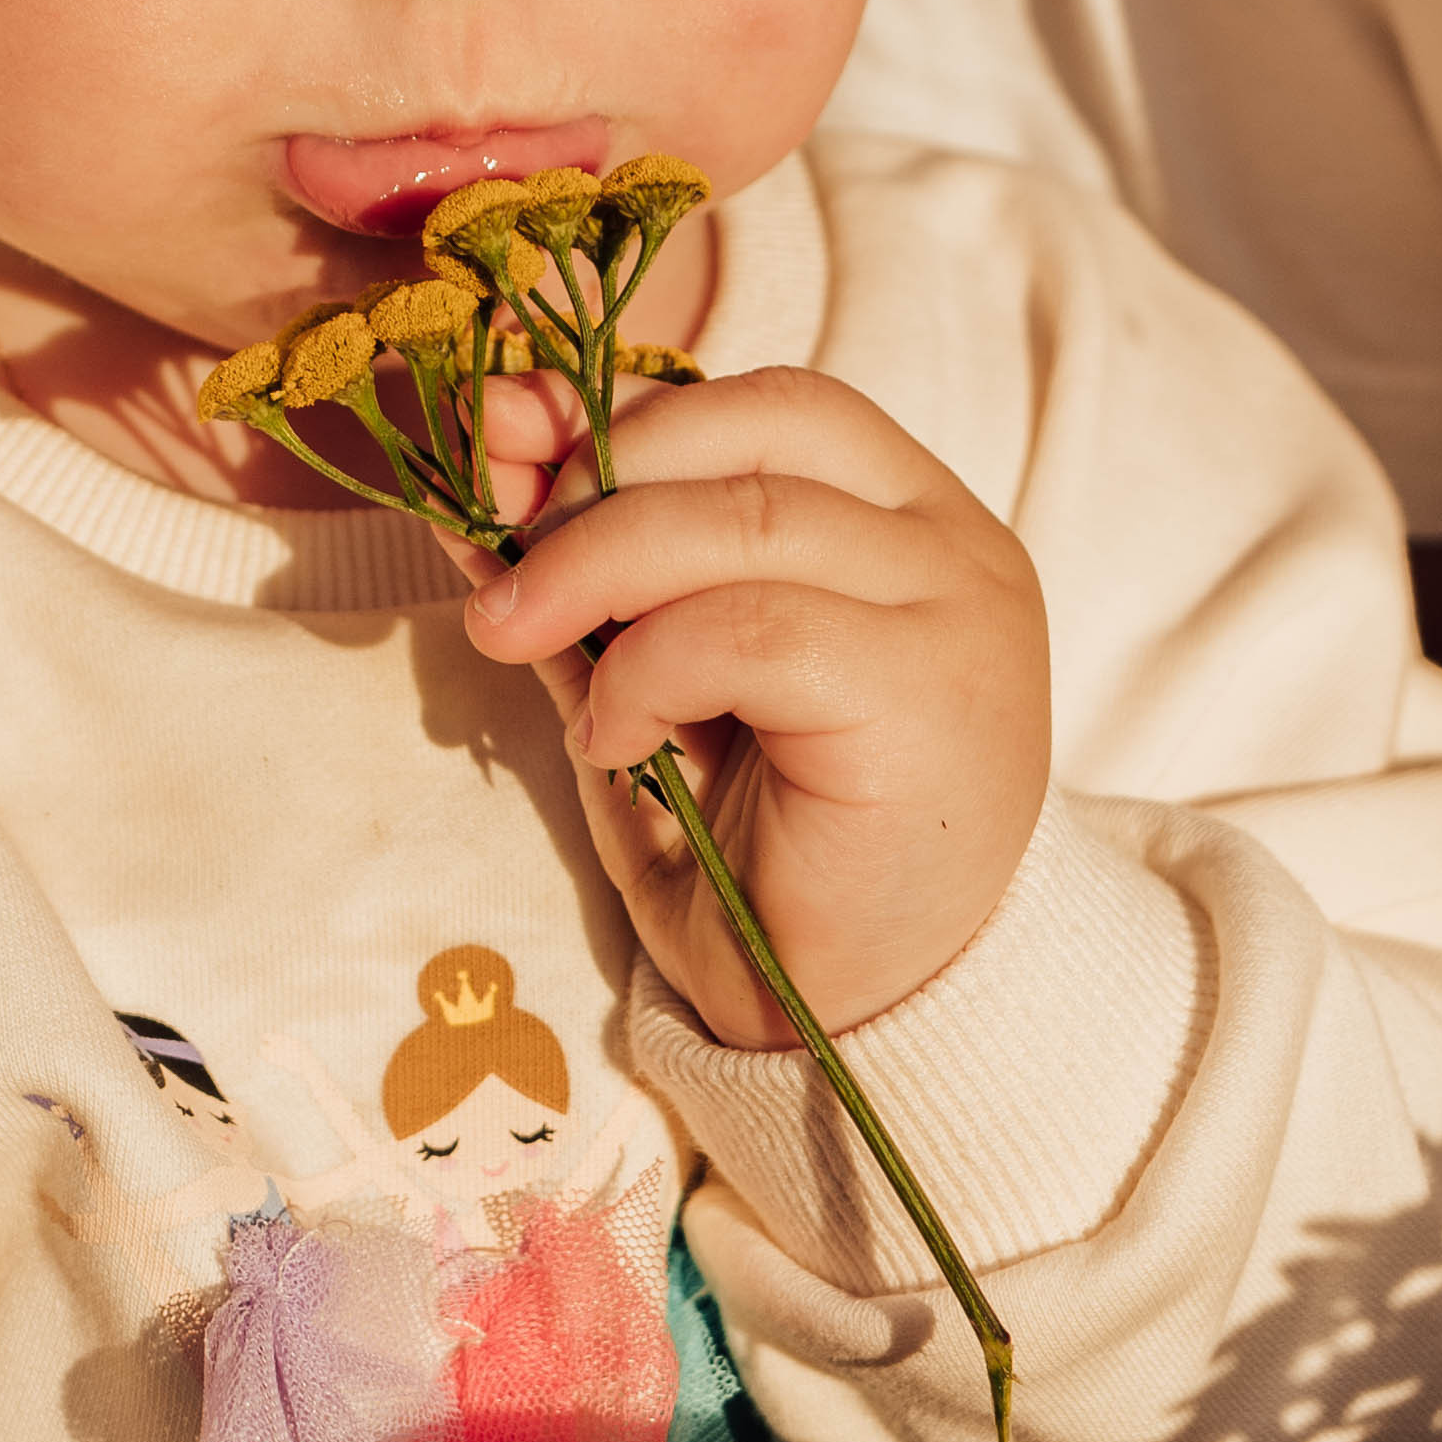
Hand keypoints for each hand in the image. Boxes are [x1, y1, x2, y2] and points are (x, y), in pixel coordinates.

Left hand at [451, 366, 1049, 1045]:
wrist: (858, 1033)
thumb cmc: (765, 857)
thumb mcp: (652, 682)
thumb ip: (592, 574)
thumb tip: (484, 456)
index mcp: (906, 518)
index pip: (766, 408)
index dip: (624, 411)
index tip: (500, 437)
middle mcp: (953, 547)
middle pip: (755, 433)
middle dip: (598, 480)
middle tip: (502, 574)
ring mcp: (958, 617)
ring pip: (746, 519)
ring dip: (594, 569)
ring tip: (518, 641)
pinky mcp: (932, 700)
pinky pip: (754, 628)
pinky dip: (648, 668)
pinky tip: (615, 736)